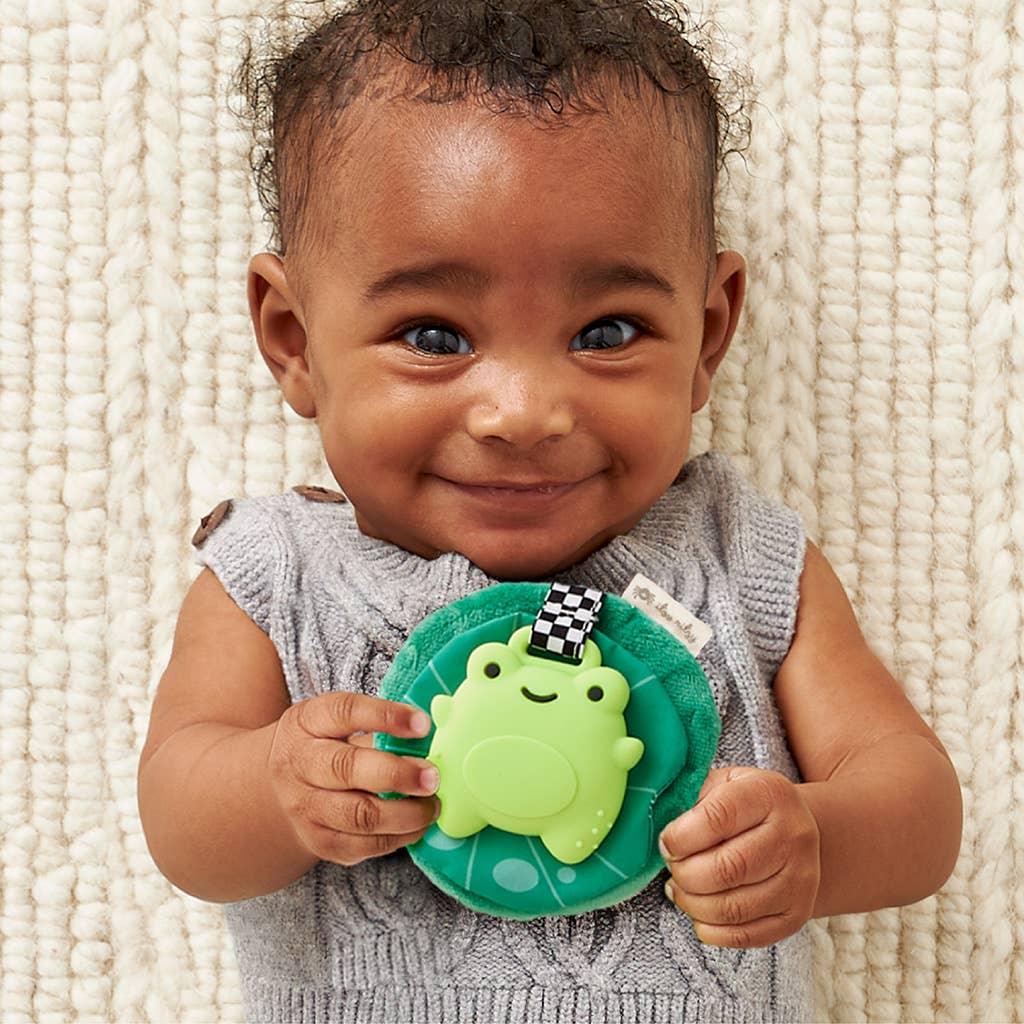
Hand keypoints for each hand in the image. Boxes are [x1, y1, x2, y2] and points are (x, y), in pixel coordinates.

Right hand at [267, 691, 439, 865]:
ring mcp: (306, 807)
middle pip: (347, 769)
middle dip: (398, 775)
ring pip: (359, 816)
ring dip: (406, 814)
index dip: (386, 717)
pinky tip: (418, 825)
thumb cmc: (325, 746)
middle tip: (433, 777)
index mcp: (308, 722)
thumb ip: (378, 727)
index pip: (345, 712)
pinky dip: (399, 837)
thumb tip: (431, 737)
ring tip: (432, 805)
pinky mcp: (319, 841)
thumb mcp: (337, 723)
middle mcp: (300, 763)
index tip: (423, 725)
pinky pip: (364, 845)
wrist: (278, 789)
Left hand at [659, 767, 820, 947]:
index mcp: (768, 794)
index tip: (665, 843)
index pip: (718, 817)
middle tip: (672, 867)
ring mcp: (799, 879)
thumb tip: (655, 820)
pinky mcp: (795, 914)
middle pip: (727, 869)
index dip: (681, 836)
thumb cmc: (747, 804)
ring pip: (734, 907)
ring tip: (679, 889)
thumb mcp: (722, 783)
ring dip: (693, 904)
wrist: (798, 830)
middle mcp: (792, 835)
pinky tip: (698, 912)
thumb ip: (691, 796)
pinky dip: (711, 930)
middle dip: (685, 874)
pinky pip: (746, 935)